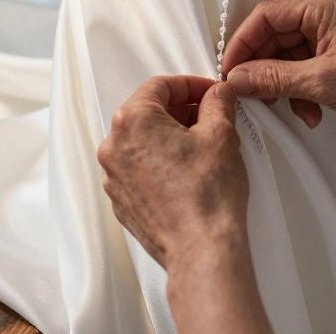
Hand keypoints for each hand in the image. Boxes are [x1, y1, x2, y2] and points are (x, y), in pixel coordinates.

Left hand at [96, 76, 248, 268]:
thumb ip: (217, 105)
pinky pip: (139, 169)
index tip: (207, 92)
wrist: (201, 249)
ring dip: (169, 138)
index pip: (160, 86)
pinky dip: (160, 164)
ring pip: (142, 142)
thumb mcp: (221, 135)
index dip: (189, 85)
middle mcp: (114, 147)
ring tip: (201, 147)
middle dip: (180, 111)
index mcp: (132, 121)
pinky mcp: (122, 201)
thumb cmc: (206, 198)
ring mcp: (114, 177)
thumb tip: (217, 96)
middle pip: (147, 113)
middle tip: (209, 117)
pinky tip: (187, 172)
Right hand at [221, 0, 335, 132]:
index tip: (229, 72)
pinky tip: (311, 112)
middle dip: (264, 69)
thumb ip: (273, 78)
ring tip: (293, 111)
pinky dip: (302, 88)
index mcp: (324, 5)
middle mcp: (328, 11)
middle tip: (253, 97)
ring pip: (289, 54)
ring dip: (285, 84)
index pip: (266, 16)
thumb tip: (236, 79)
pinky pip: (307, 64)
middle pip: (276, 35)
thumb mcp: (322, 83)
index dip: (242, 44)